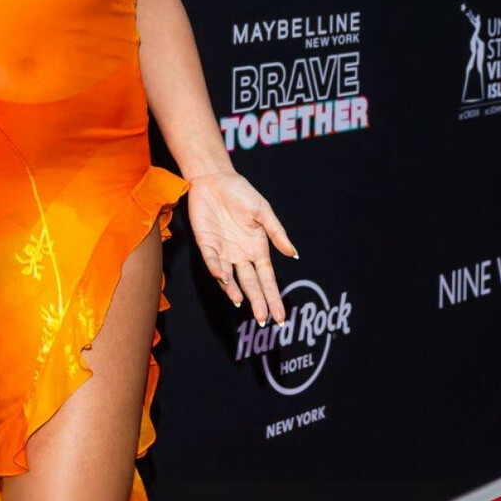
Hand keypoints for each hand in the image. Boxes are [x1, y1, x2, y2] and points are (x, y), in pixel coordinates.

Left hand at [185, 168, 296, 323]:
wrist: (215, 180)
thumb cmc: (241, 194)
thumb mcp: (263, 212)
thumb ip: (277, 234)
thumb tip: (293, 254)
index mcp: (257, 249)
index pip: (267, 279)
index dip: (273, 297)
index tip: (280, 316)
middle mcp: (241, 255)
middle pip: (251, 284)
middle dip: (258, 302)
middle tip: (264, 320)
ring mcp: (223, 252)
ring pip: (231, 279)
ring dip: (236, 291)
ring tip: (243, 303)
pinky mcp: (206, 244)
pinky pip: (212, 262)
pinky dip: (218, 271)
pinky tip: (225, 279)